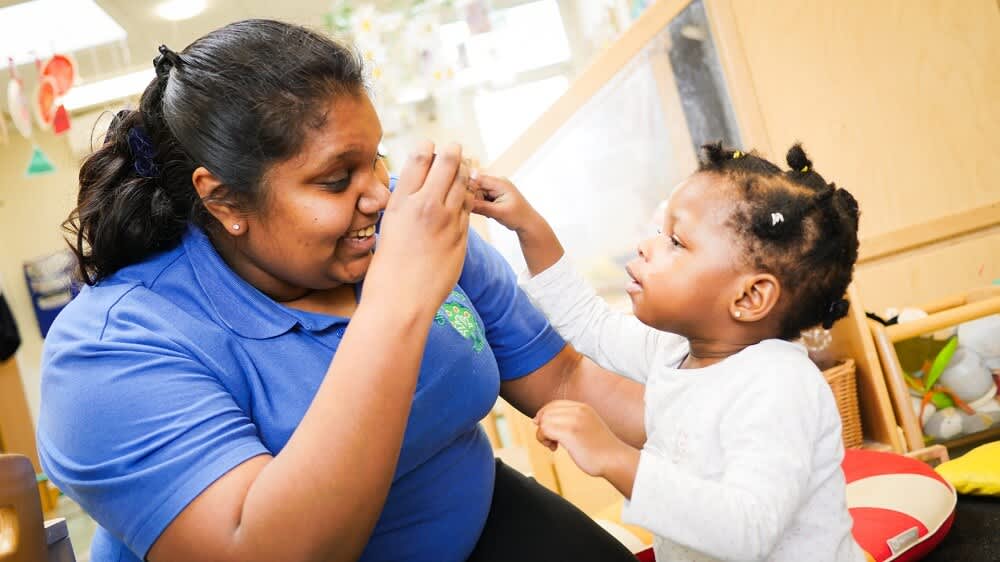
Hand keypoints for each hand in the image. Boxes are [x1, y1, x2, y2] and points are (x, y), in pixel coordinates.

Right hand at [367, 141, 473, 314]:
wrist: (401, 300)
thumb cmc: (387, 267)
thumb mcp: (389, 226)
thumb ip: (404, 204)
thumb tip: (414, 188)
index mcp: (401, 201)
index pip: (419, 157)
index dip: (427, 146)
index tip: (431, 145)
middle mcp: (425, 205)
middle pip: (447, 162)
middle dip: (453, 151)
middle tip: (455, 147)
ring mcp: (447, 220)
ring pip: (464, 182)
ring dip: (465, 171)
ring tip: (464, 166)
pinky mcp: (462, 236)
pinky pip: (469, 207)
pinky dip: (468, 196)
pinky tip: (466, 194)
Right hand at [469, 174, 542, 233]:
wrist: (528, 223)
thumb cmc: (518, 217)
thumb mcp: (498, 212)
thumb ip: (480, 206)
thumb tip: (464, 201)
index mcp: (500, 182)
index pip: (477, 179)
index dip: (467, 188)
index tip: (462, 199)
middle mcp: (497, 182)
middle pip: (475, 186)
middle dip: (474, 199)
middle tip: (483, 211)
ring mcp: (495, 188)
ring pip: (477, 193)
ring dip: (479, 204)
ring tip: (490, 213)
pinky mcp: (494, 195)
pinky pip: (481, 198)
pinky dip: (482, 206)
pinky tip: (490, 213)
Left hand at [533, 400, 628, 477]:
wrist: (615, 460)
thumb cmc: (601, 450)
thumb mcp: (586, 427)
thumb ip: (570, 421)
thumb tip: (541, 422)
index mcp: (583, 408)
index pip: (554, 404)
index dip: (545, 416)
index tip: (545, 430)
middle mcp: (578, 410)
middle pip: (546, 411)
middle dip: (543, 426)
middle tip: (551, 441)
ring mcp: (574, 419)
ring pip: (543, 420)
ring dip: (543, 435)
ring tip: (553, 445)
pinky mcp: (570, 432)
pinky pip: (544, 429)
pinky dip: (543, 440)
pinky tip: (554, 448)